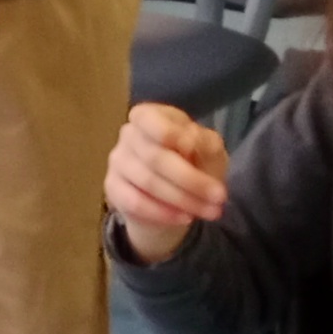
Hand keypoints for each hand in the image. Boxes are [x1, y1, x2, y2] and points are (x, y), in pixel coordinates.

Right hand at [106, 101, 230, 265]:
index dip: (171, 134)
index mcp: (150, 116)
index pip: (150, 119)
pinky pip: (135, 202)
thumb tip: (189, 141)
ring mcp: (117, 161)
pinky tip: (185, 218)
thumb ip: (204, 141)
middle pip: (155, 157)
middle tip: (220, 196)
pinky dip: (164, 213)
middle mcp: (128, 134)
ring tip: (211, 211)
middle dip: (191, 180)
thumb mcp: (209, 149)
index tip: (194, 149)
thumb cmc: (194, 161)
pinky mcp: (112, 188)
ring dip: (183, 200)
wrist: (174, 196)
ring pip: (148, 182)